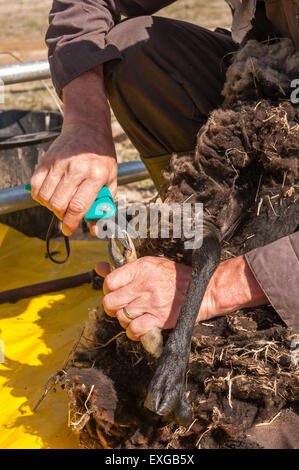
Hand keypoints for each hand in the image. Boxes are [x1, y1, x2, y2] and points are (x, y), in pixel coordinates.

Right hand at [30, 65, 116, 235]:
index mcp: (96, 176)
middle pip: (59, 204)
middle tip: (66, 214)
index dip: (71, 222)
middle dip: (61, 215)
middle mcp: (77, 169)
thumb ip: (103, 206)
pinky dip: (39, 195)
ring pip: (46, 196)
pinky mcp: (48, 159)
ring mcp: (60, 163)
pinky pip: (36, 184)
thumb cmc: (102, 158)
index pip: (78, 206)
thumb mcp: (111, 180)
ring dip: (50, 206)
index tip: (68, 230)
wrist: (89, 128)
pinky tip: (49, 194)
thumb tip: (95, 230)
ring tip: (59, 203)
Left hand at [95, 255, 267, 340]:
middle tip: (122, 307)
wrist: (205, 289)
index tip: (116, 293)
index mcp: (141, 267)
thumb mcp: (151, 265)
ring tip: (134, 316)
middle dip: (112, 308)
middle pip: (110, 303)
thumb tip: (98, 267)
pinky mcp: (159, 318)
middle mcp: (144, 284)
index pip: (109, 282)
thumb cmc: (177, 277)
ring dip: (125, 320)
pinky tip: (139, 327)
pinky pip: (134, 330)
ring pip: (121, 317)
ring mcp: (151, 302)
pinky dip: (133, 332)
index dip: (108, 290)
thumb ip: (124, 268)